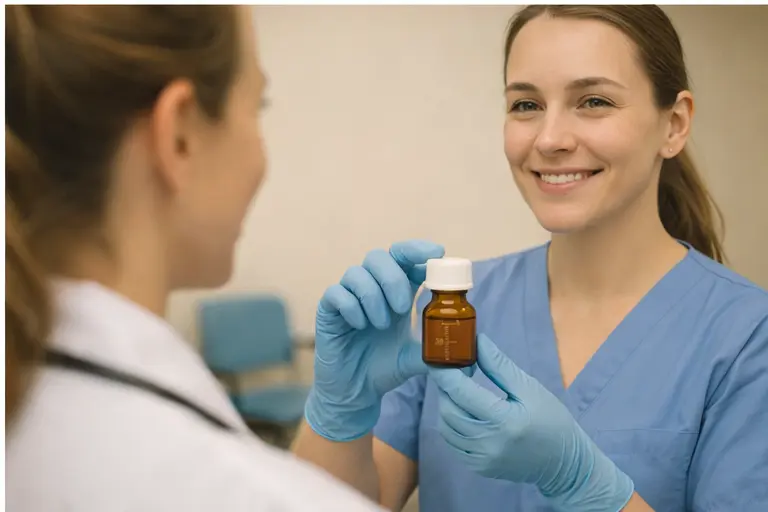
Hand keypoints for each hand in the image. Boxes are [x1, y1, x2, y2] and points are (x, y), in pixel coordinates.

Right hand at [305, 240, 444, 441]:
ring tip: (381, 325)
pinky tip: (360, 326)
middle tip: (403, 308)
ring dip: (373, 297)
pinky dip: (351, 307)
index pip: (404, 256)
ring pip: (357, 273)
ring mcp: (348, 296)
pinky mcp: (328, 310)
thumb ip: (434, 348)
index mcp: (396, 291)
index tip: (437, 254)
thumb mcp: (415, 358)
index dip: (418, 249)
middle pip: (379, 256)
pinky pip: (336, 292)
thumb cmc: (385, 369)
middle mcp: (371, 287)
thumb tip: (464, 349)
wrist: (356, 392)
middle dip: (394, 278)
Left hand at [428, 334, 633, 511]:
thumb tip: (477, 341)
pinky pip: (453, 443)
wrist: (564, 462)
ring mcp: (482, 459)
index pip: (461, 392)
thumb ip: (500, 366)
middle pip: (448, 410)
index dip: (445, 373)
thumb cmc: (551, 419)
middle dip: (445, 388)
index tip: (438, 358)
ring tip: (459, 392)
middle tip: (454, 372)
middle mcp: (489, 443)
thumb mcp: (530, 388)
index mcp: (504, 420)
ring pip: (446, 428)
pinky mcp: (479, 468)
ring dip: (447, 405)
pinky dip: (452, 425)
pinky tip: (464, 413)